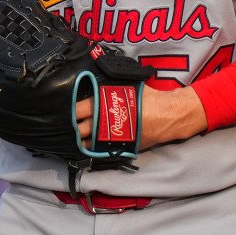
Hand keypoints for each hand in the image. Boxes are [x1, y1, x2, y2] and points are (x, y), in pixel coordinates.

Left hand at [75, 86, 206, 149]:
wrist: (169, 115)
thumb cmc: (149, 98)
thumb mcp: (128, 86)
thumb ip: (110, 88)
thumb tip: (95, 84)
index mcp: (106, 106)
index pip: (80, 109)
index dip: (71, 111)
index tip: (66, 112)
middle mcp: (107, 123)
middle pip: (81, 129)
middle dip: (73, 128)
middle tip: (67, 127)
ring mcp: (114, 138)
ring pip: (89, 143)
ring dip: (81, 141)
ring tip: (74, 138)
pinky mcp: (121, 148)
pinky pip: (102, 150)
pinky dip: (94, 148)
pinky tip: (88, 147)